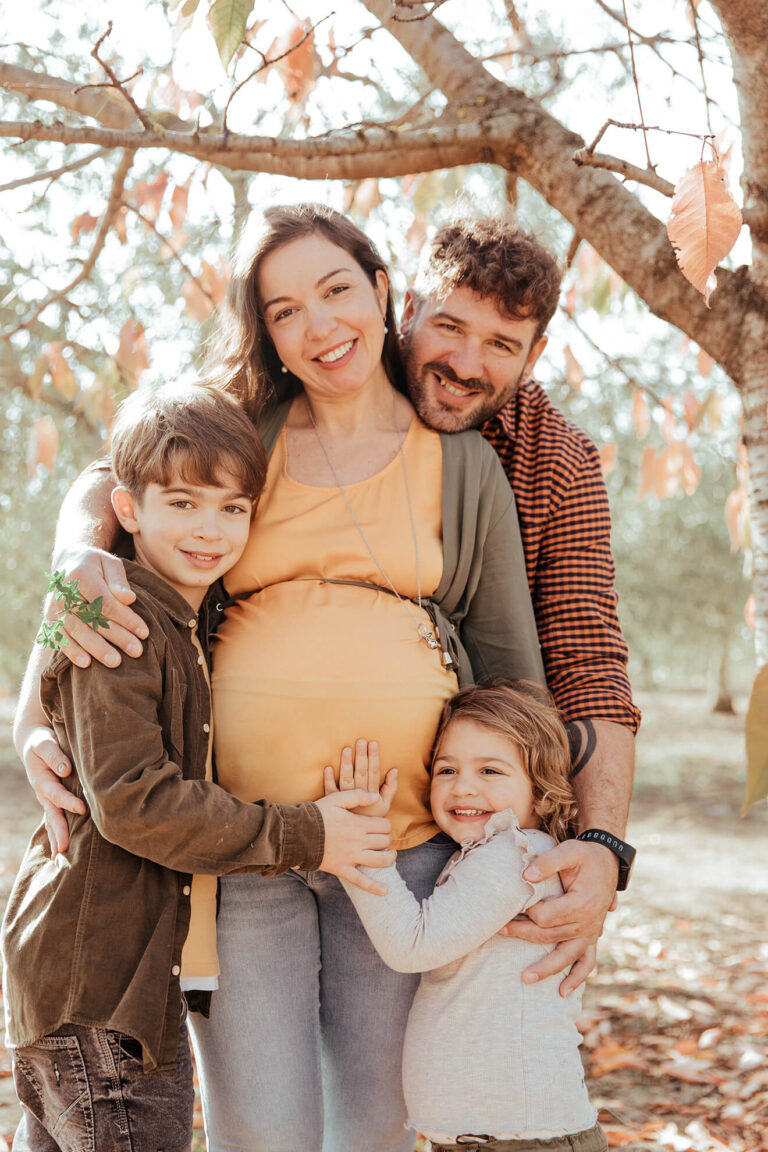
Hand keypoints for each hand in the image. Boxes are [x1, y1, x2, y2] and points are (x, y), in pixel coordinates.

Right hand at [21, 725, 86, 856]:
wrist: (34, 742)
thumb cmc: (42, 741)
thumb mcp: (44, 743)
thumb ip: (54, 755)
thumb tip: (67, 770)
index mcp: (42, 780)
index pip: (56, 794)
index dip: (68, 802)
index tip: (82, 809)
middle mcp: (43, 793)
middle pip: (52, 814)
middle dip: (59, 831)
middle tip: (64, 849)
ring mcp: (47, 798)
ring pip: (52, 820)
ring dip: (56, 837)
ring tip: (59, 857)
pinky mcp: (52, 799)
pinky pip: (55, 818)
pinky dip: (57, 832)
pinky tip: (61, 847)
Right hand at [49, 549, 147, 666]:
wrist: (68, 563)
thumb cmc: (96, 565)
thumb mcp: (110, 563)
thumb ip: (118, 580)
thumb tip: (129, 599)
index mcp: (79, 575)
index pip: (105, 602)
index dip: (126, 618)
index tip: (144, 632)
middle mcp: (63, 593)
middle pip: (91, 618)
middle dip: (116, 636)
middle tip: (136, 651)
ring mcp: (54, 608)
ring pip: (76, 631)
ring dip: (96, 648)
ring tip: (116, 662)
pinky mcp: (50, 620)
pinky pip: (59, 637)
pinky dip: (71, 651)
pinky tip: (86, 663)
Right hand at [315, 788, 394, 894]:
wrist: (297, 834)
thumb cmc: (317, 814)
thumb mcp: (337, 798)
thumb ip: (358, 795)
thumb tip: (377, 797)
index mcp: (358, 824)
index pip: (384, 825)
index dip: (385, 824)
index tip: (380, 824)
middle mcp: (358, 841)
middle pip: (384, 841)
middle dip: (386, 839)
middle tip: (381, 838)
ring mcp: (351, 857)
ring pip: (380, 860)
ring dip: (389, 858)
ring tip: (390, 855)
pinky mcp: (342, 869)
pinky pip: (361, 881)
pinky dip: (374, 887)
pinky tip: (384, 892)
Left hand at [323, 739, 397, 817]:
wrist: (359, 838)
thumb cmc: (372, 818)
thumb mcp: (385, 806)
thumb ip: (390, 788)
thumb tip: (394, 770)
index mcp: (372, 795)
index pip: (374, 773)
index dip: (373, 758)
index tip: (372, 743)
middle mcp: (359, 796)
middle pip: (361, 773)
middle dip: (361, 756)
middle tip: (360, 741)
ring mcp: (346, 800)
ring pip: (346, 779)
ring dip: (346, 764)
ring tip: (346, 749)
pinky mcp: (334, 804)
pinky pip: (330, 791)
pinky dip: (328, 780)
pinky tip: (328, 768)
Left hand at [500, 840, 618, 995]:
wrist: (608, 861)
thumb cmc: (586, 855)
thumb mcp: (570, 851)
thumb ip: (548, 862)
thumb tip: (526, 876)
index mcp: (581, 903)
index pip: (546, 917)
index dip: (526, 912)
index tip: (513, 905)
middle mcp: (588, 923)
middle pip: (550, 937)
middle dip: (522, 934)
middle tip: (500, 930)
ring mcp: (591, 933)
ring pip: (567, 957)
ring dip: (547, 969)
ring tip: (525, 978)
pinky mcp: (592, 937)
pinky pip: (587, 963)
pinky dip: (576, 978)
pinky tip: (562, 992)